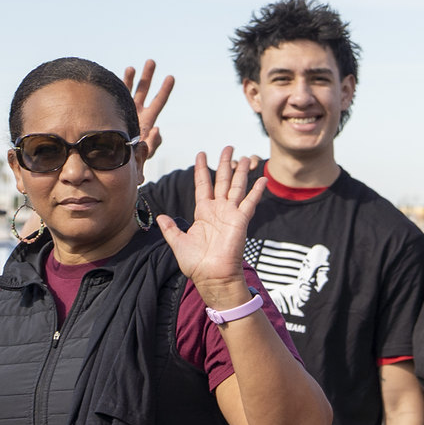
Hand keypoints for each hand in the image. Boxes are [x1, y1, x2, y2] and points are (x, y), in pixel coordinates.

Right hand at [121, 59, 173, 160]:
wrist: (110, 164)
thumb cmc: (129, 163)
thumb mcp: (143, 158)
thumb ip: (152, 146)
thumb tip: (158, 129)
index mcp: (146, 121)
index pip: (158, 103)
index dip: (164, 90)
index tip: (170, 77)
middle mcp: (137, 113)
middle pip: (145, 91)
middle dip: (148, 77)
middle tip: (152, 61)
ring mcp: (125, 111)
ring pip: (129, 91)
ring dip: (133, 78)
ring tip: (135, 66)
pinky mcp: (113, 112)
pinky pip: (117, 96)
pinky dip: (121, 85)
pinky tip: (125, 71)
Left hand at [155, 149, 264, 302]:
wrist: (212, 276)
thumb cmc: (196, 263)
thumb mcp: (178, 242)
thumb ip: (170, 228)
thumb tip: (161, 217)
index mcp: (203, 212)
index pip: (203, 184)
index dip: (202, 169)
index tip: (202, 153)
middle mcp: (218, 210)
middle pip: (222, 180)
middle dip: (225, 163)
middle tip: (228, 147)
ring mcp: (231, 214)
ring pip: (237, 186)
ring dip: (241, 171)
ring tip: (245, 157)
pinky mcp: (241, 220)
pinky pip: (250, 202)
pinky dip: (257, 191)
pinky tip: (262, 179)